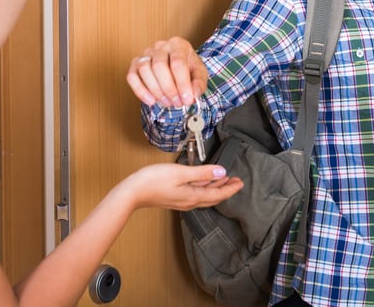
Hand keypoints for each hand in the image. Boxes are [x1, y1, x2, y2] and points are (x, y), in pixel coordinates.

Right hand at [122, 163, 243, 210]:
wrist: (133, 192)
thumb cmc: (153, 181)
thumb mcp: (181, 173)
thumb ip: (202, 172)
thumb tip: (221, 172)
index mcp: (193, 196)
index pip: (218, 194)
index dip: (231, 189)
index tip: (240, 182)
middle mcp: (189, 201)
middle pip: (213, 196)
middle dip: (226, 189)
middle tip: (236, 182)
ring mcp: (182, 200)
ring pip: (204, 195)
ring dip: (215, 187)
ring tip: (223, 179)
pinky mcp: (175, 197)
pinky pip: (195, 193)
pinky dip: (204, 187)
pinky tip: (203, 180)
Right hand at [126, 37, 207, 107]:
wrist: (178, 65)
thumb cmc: (188, 68)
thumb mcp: (200, 74)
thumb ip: (199, 84)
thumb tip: (194, 95)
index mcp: (178, 44)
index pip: (178, 63)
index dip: (182, 84)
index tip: (187, 99)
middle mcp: (160, 46)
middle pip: (159, 66)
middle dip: (169, 89)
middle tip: (177, 103)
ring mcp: (146, 53)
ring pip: (144, 70)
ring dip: (156, 91)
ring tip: (167, 102)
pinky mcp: (136, 63)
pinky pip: (132, 76)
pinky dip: (140, 91)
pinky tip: (151, 100)